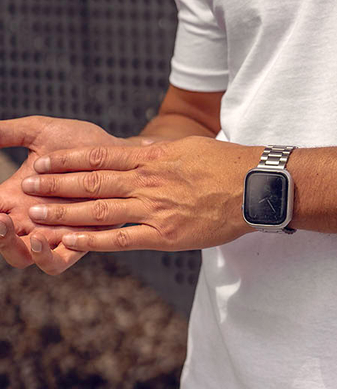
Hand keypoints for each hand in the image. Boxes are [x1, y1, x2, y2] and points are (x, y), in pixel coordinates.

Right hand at [0, 115, 122, 273]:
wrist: (120, 151)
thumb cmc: (80, 141)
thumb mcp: (40, 133)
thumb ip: (9, 133)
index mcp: (14, 198)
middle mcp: (31, 219)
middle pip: (3, 242)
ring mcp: (54, 232)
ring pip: (24, 256)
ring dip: (12, 247)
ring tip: (6, 224)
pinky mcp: (80, 240)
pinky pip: (58, 262)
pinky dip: (44, 258)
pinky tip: (39, 239)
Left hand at [21, 136, 260, 253]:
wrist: (257, 186)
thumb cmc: (228, 164)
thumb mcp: (190, 148)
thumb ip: (162, 152)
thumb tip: (142, 148)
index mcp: (154, 158)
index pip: (102, 156)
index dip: (69, 159)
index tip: (44, 160)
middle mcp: (149, 181)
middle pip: (93, 182)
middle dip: (56, 184)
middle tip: (28, 184)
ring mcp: (156, 209)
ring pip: (101, 210)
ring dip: (65, 211)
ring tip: (36, 212)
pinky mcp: (166, 235)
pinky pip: (121, 238)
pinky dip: (92, 240)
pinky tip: (69, 240)